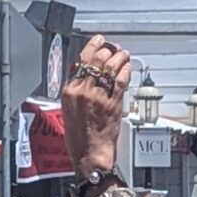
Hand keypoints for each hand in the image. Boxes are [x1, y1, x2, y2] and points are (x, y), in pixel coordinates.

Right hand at [60, 34, 130, 176]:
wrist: (90, 155)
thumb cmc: (79, 138)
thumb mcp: (69, 110)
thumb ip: (76, 91)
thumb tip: (85, 76)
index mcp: (69, 91)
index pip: (81, 60)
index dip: (92, 47)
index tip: (98, 41)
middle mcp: (83, 90)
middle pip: (97, 59)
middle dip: (108, 49)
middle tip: (114, 47)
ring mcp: (99, 96)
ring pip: (111, 66)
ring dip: (119, 57)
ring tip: (123, 54)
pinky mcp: (113, 103)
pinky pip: (121, 80)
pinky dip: (126, 70)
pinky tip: (127, 67)